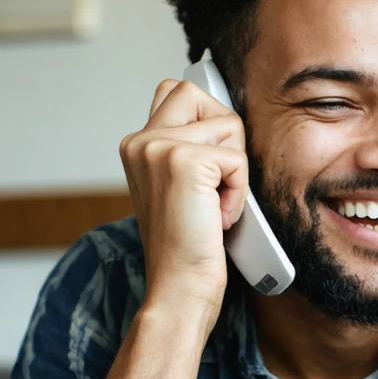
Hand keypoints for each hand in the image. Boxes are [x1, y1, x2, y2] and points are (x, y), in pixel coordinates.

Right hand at [119, 79, 247, 324]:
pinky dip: (239, 192)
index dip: (206, 120)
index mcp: (138, 146)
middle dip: (225, 132)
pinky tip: (218, 217)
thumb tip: (226, 121)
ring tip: (214, 205)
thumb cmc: (190, 245)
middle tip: (217, 179)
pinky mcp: (183, 161)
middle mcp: (140, 141)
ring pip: (228, 124)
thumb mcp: (183, 189)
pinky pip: (238, 159)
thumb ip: (191, 151)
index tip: (213, 163)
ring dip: (235, 170)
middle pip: (197, 92)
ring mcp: (158, 147)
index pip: (177, 92)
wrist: (180, 286)